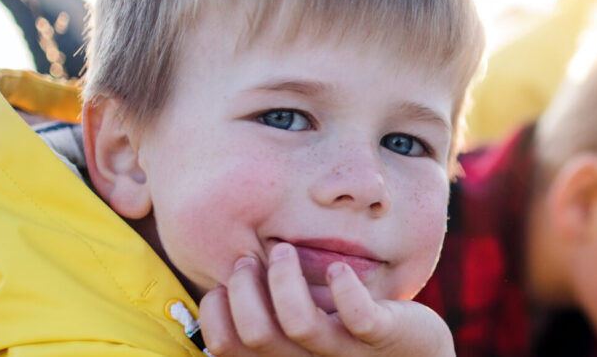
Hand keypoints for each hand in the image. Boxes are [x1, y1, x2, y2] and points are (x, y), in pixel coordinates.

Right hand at [198, 242, 452, 355]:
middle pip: (255, 336)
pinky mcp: (382, 337)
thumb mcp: (309, 326)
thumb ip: (273, 314)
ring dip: (284, 280)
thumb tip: (227, 277)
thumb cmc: (352, 336)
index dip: (213, 314)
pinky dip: (344, 290)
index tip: (222, 284)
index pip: (227, 349)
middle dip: (242, 289)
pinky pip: (359, 318)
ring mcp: (346, 353)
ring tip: (285, 250)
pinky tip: (338, 269)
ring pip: (300, 325)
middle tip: (250, 258)